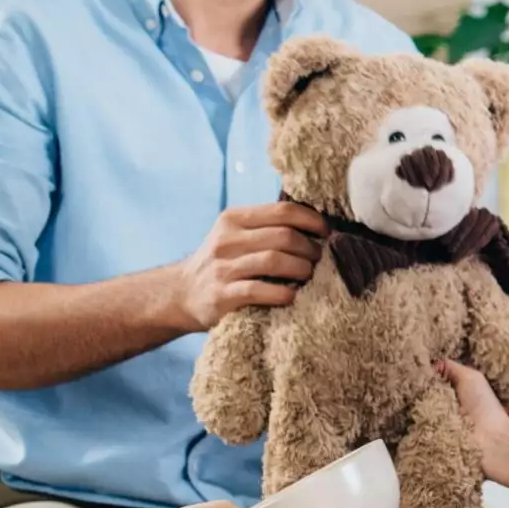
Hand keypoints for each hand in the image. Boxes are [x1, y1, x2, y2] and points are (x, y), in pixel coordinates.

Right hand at [170, 200, 327, 329]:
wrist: (182, 293)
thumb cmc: (222, 263)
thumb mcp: (235, 235)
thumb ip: (265, 227)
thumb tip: (315, 223)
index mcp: (233, 219)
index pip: (282, 211)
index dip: (311, 220)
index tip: (326, 232)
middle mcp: (226, 240)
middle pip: (283, 236)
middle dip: (309, 248)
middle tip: (319, 259)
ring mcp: (223, 268)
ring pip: (274, 260)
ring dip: (301, 269)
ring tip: (309, 276)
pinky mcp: (223, 295)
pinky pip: (260, 290)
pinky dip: (283, 293)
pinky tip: (292, 296)